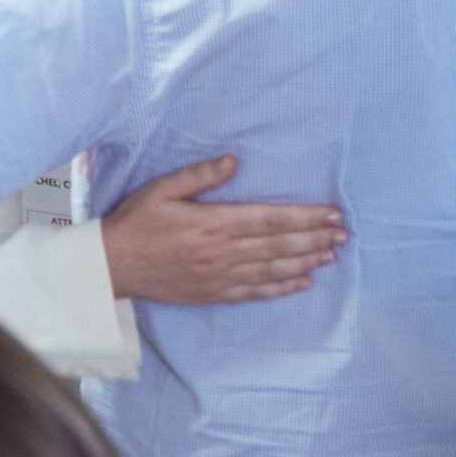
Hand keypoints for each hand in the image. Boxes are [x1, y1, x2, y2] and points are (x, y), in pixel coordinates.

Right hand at [99, 156, 345, 303]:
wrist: (112, 266)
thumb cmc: (136, 222)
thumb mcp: (162, 189)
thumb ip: (199, 176)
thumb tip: (233, 162)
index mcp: (213, 223)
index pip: (270, 219)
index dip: (305, 217)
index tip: (331, 213)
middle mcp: (222, 252)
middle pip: (279, 244)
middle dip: (314, 237)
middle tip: (343, 233)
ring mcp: (220, 277)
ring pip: (273, 268)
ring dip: (306, 261)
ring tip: (331, 254)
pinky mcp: (214, 294)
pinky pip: (255, 292)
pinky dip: (281, 287)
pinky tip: (302, 281)